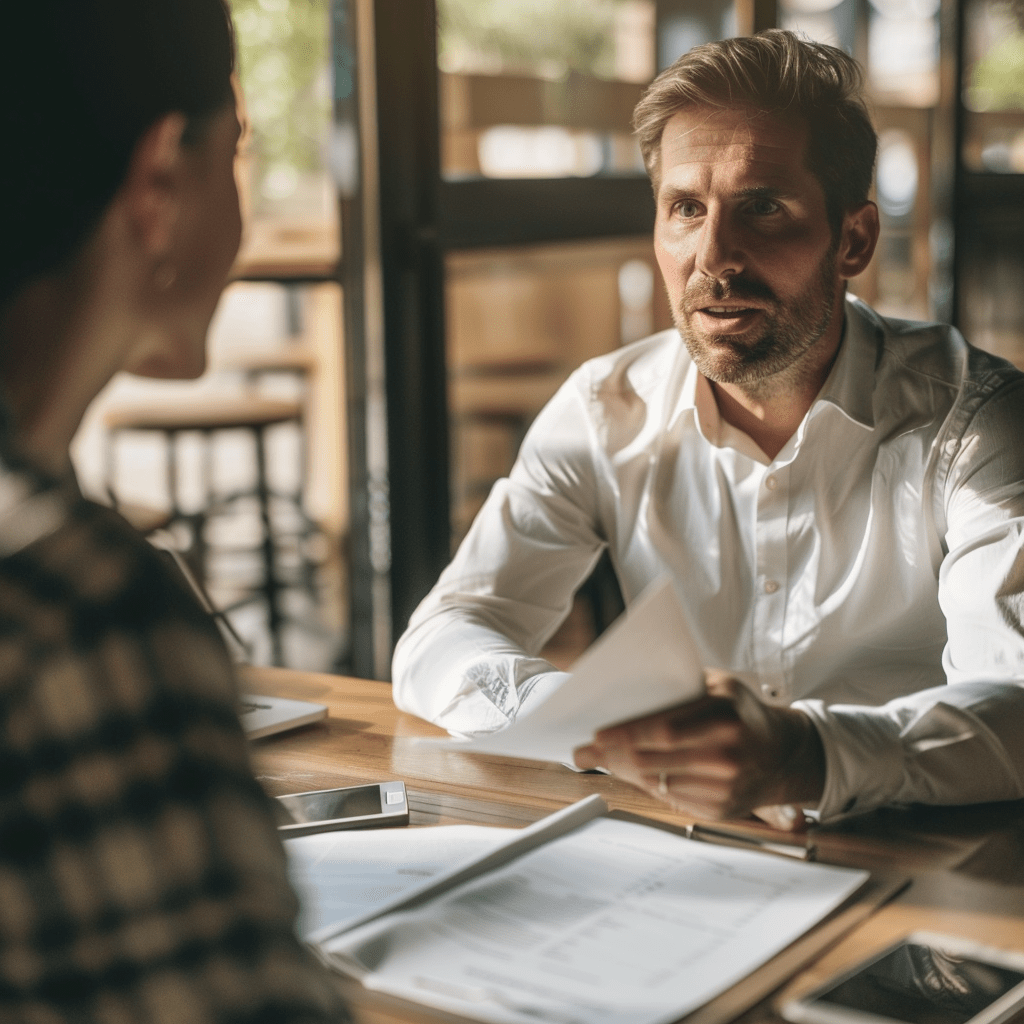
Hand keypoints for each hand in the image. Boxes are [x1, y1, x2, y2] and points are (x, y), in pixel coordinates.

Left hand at [573, 675, 824, 824]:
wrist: (785, 752)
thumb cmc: (740, 711)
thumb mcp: (717, 685)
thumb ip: (678, 688)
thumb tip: (623, 697)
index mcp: (725, 715)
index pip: (662, 729)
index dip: (624, 734)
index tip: (596, 733)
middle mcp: (728, 754)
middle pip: (653, 760)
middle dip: (610, 756)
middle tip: (581, 752)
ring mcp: (726, 786)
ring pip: (657, 782)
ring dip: (622, 771)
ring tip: (599, 760)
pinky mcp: (721, 809)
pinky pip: (671, 798)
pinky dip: (646, 785)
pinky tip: (631, 772)